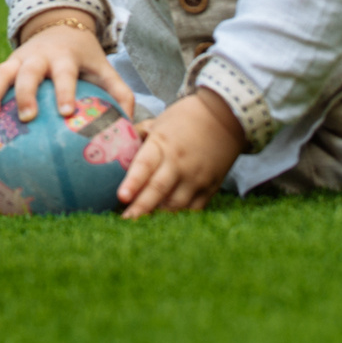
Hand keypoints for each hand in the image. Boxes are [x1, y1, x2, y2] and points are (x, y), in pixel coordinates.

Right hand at [0, 19, 136, 132]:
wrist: (58, 26)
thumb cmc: (84, 57)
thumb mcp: (104, 67)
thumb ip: (119, 93)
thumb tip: (132, 125)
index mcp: (64, 57)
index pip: (64, 73)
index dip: (65, 91)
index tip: (66, 112)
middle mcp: (37, 57)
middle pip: (28, 73)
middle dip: (26, 94)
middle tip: (27, 117)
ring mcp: (16, 61)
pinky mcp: (3, 69)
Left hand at [117, 90, 242, 217]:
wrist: (226, 116)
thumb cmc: (186, 118)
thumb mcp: (159, 121)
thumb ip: (138, 138)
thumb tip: (115, 150)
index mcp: (163, 144)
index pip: (145, 165)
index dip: (133, 182)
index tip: (121, 197)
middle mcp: (180, 163)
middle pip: (158, 190)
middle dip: (140, 208)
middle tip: (125, 221)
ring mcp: (196, 177)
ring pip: (175, 204)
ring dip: (157, 216)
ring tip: (139, 226)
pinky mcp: (209, 188)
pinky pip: (192, 209)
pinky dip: (178, 217)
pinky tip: (163, 223)